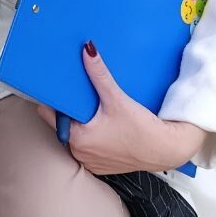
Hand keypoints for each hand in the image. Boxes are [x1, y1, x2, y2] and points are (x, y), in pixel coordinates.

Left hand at [36, 41, 207, 174]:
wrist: (166, 151)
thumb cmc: (143, 130)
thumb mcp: (117, 99)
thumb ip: (99, 75)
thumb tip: (87, 51)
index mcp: (77, 138)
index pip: (49, 115)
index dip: (53, 101)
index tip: (59, 89)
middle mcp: (79, 153)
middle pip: (62, 125)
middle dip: (69, 111)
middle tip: (80, 96)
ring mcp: (89, 161)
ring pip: (75, 137)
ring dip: (81, 124)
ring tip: (93, 110)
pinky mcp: (100, 165)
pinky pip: (88, 147)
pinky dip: (92, 137)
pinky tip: (104, 126)